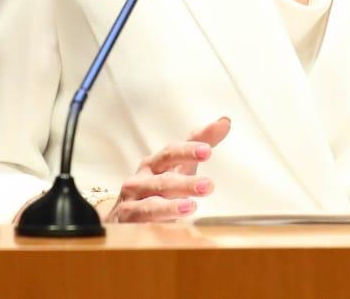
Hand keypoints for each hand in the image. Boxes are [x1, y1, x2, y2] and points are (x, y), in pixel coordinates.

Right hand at [105, 116, 230, 222]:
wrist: (124, 215)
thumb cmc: (158, 186)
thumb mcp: (180, 166)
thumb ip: (201, 143)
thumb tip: (225, 121)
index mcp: (154, 164)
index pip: (171, 153)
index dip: (188, 151)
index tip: (207, 151)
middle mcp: (140, 180)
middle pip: (163, 180)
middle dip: (185, 183)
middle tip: (208, 185)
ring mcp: (132, 203)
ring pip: (151, 205)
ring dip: (170, 207)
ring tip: (190, 207)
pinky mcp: (127, 225)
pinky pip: (142, 227)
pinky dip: (156, 226)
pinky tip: (170, 228)